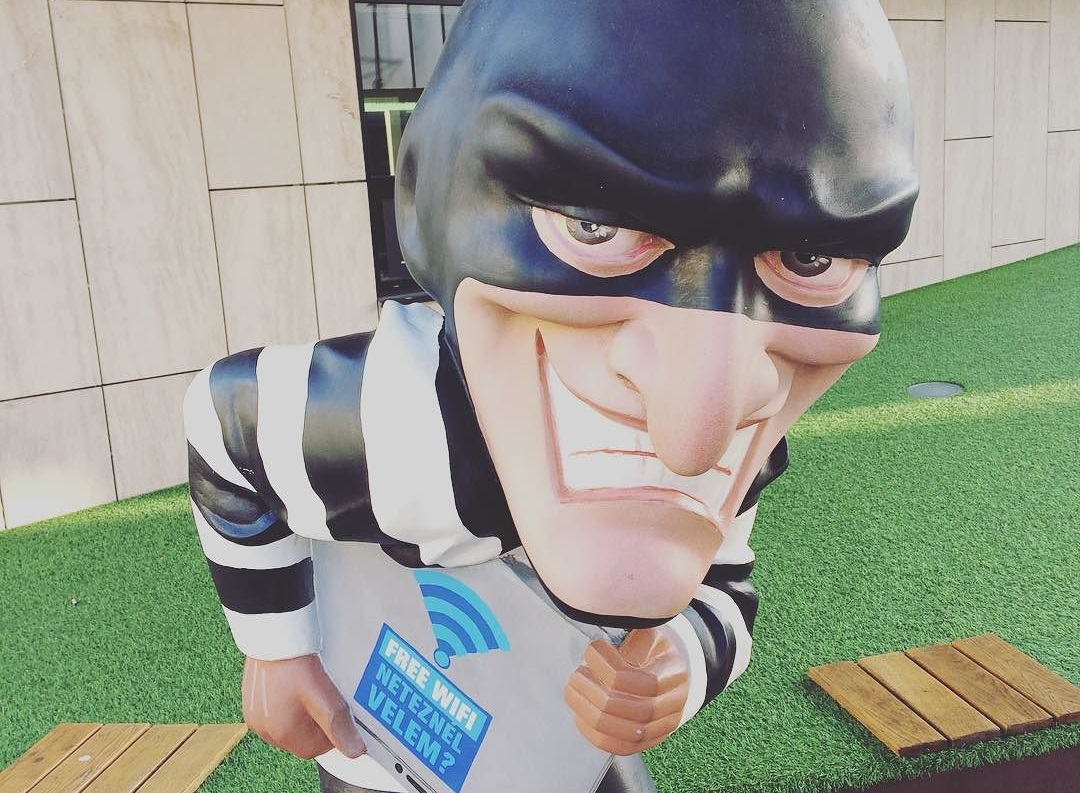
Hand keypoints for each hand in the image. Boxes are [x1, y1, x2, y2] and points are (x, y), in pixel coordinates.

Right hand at [242, 654, 366, 759]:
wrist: (273, 634)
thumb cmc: (297, 664)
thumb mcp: (324, 698)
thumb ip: (339, 726)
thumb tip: (355, 753)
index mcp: (281, 733)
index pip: (314, 750)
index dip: (331, 734)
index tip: (339, 713)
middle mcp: (264, 729)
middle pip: (299, 738)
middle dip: (316, 723)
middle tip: (326, 697)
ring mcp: (254, 714)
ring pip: (287, 724)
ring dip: (302, 713)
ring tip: (311, 688)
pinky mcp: (251, 699)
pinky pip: (275, 711)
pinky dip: (288, 703)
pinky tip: (295, 684)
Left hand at [564, 628, 688, 754]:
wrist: (666, 670)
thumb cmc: (649, 648)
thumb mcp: (647, 632)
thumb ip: (630, 636)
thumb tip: (600, 632)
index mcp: (676, 674)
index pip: (648, 683)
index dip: (614, 670)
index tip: (592, 652)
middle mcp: (675, 704)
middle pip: (638, 711)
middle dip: (599, 694)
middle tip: (576, 676)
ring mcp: (664, 726)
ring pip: (629, 733)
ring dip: (594, 714)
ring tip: (574, 692)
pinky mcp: (648, 741)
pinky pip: (623, 747)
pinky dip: (597, 735)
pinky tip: (580, 716)